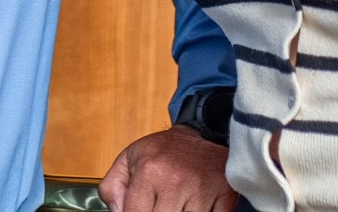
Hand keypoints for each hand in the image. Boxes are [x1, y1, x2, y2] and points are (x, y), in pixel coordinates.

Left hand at [97, 124, 238, 211]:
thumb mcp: (129, 159)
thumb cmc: (164, 151)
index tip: (141, 211)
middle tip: (159, 205)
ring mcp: (201, 190)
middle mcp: (175, 181)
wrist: (204, 133)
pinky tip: (194, 207)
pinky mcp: (224, 195)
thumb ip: (112, 187)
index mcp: (148, 171)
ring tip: (177, 204)